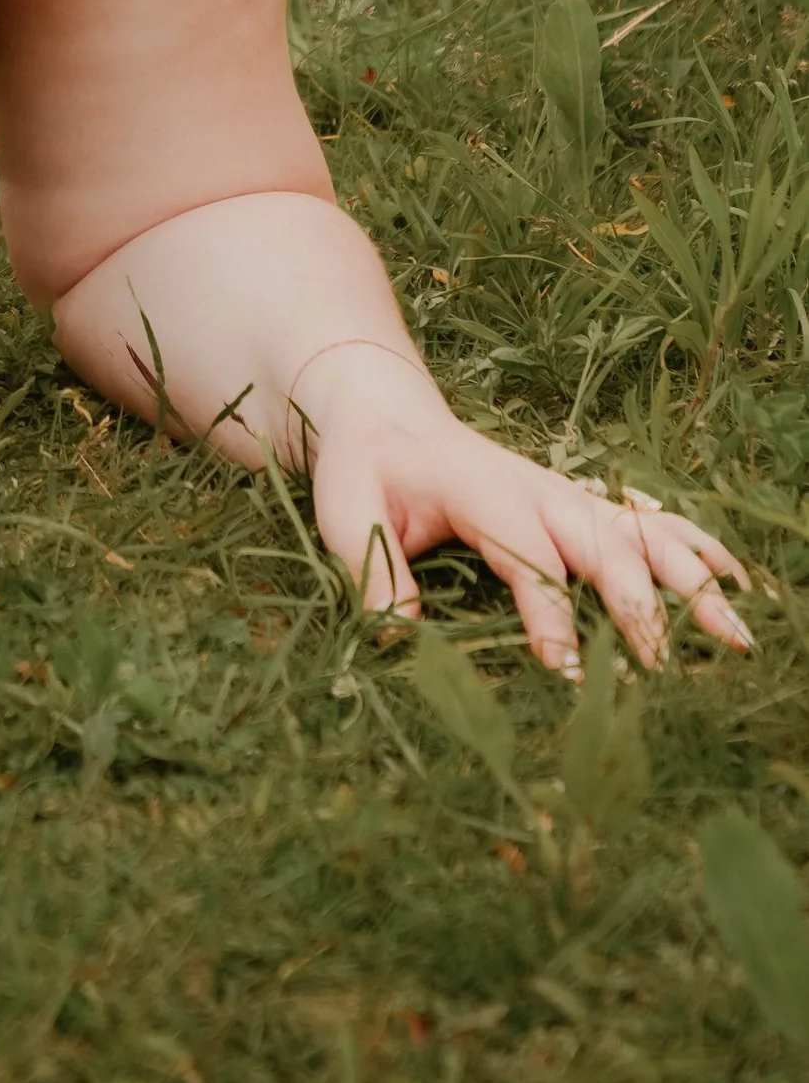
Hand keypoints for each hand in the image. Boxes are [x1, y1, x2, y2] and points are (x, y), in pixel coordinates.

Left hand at [307, 377, 752, 673]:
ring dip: (690, 579)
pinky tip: (738, 583)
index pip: (527, 554)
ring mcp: (565, 496)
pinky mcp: (579, 506)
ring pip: (640, 534)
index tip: (567, 670)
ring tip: (736, 633)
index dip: (549, 612)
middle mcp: (537, 490)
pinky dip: (695, 548)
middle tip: (667, 665)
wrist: (385, 412)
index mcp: (482, 490)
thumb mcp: (344, 511)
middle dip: (638, 602)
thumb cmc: (365, 467)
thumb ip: (374, 571)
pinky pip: (647, 523)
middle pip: (601, 543)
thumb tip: (399, 640)